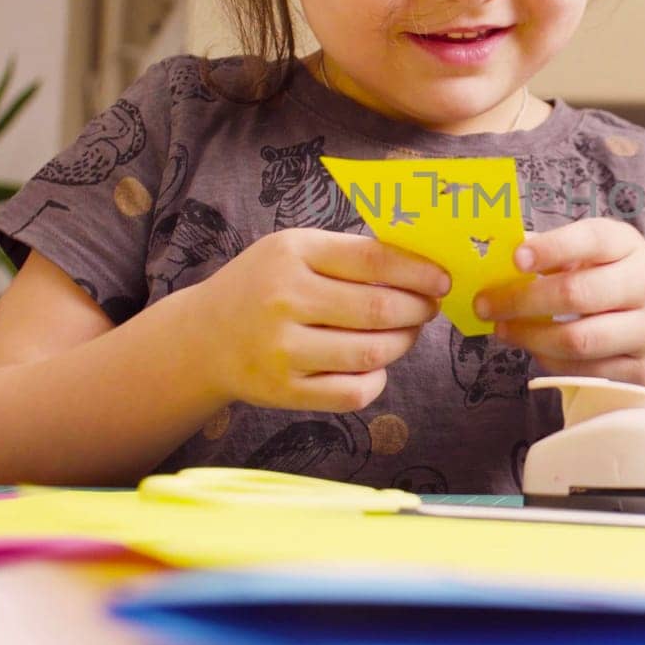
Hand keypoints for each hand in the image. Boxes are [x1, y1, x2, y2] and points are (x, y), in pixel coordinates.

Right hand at [194, 228, 450, 411]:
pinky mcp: (284, 391)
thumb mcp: (295, 251)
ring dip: (403, 343)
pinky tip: (375, 365)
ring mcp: (283, 350)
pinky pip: (353, 392)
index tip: (442, 280)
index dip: (418, 272)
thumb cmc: (263, 285)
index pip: (373, 260)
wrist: (203, 337)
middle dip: (418, 310)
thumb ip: (350, 255)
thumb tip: (421, 266)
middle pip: (378, 310)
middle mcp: (284, 300)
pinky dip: (376, 380)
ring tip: (406, 333)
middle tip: (428, 308)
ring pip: (371, 353)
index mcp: (292, 254)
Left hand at [472, 217, 644, 392]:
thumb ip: (557, 250)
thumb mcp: (601, 255)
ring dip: (530, 337)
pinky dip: (551, 361)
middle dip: (521, 301)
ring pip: (577, 340)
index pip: (591, 240)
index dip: (552, 248)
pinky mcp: (643, 369)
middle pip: (575, 294)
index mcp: (629, 246)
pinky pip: (586, 370)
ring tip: (503, 329)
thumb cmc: (622, 284)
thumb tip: (498, 250)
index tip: (515, 258)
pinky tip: (534, 348)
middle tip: (486, 305)